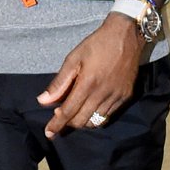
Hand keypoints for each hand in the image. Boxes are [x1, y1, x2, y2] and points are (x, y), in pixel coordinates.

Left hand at [37, 13, 143, 137]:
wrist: (126, 35)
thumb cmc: (97, 44)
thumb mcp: (73, 58)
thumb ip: (59, 83)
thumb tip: (43, 101)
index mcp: (88, 83)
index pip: (68, 112)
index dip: (57, 124)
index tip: (49, 133)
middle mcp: (103, 93)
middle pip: (82, 121)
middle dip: (68, 124)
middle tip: (60, 119)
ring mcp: (116, 96)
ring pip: (96, 121)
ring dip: (83, 121)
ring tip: (75, 114)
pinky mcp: (126, 96)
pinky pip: (109, 115)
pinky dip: (97, 117)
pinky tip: (90, 109)